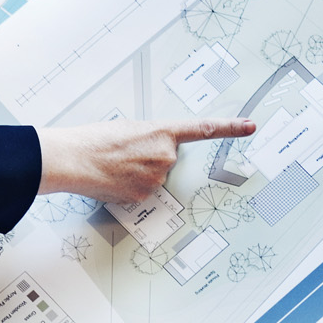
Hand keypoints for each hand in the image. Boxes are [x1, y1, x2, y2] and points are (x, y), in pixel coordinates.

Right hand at [36, 118, 255, 204]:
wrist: (73, 159)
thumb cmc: (93, 140)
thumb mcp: (128, 128)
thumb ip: (149, 138)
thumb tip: (151, 152)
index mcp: (162, 131)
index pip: (203, 129)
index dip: (230, 127)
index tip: (250, 126)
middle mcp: (165, 155)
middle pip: (168, 160)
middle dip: (151, 158)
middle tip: (125, 153)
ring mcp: (156, 178)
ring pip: (155, 178)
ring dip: (138, 173)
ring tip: (115, 166)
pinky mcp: (144, 196)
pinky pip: (143, 192)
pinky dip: (130, 187)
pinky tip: (113, 179)